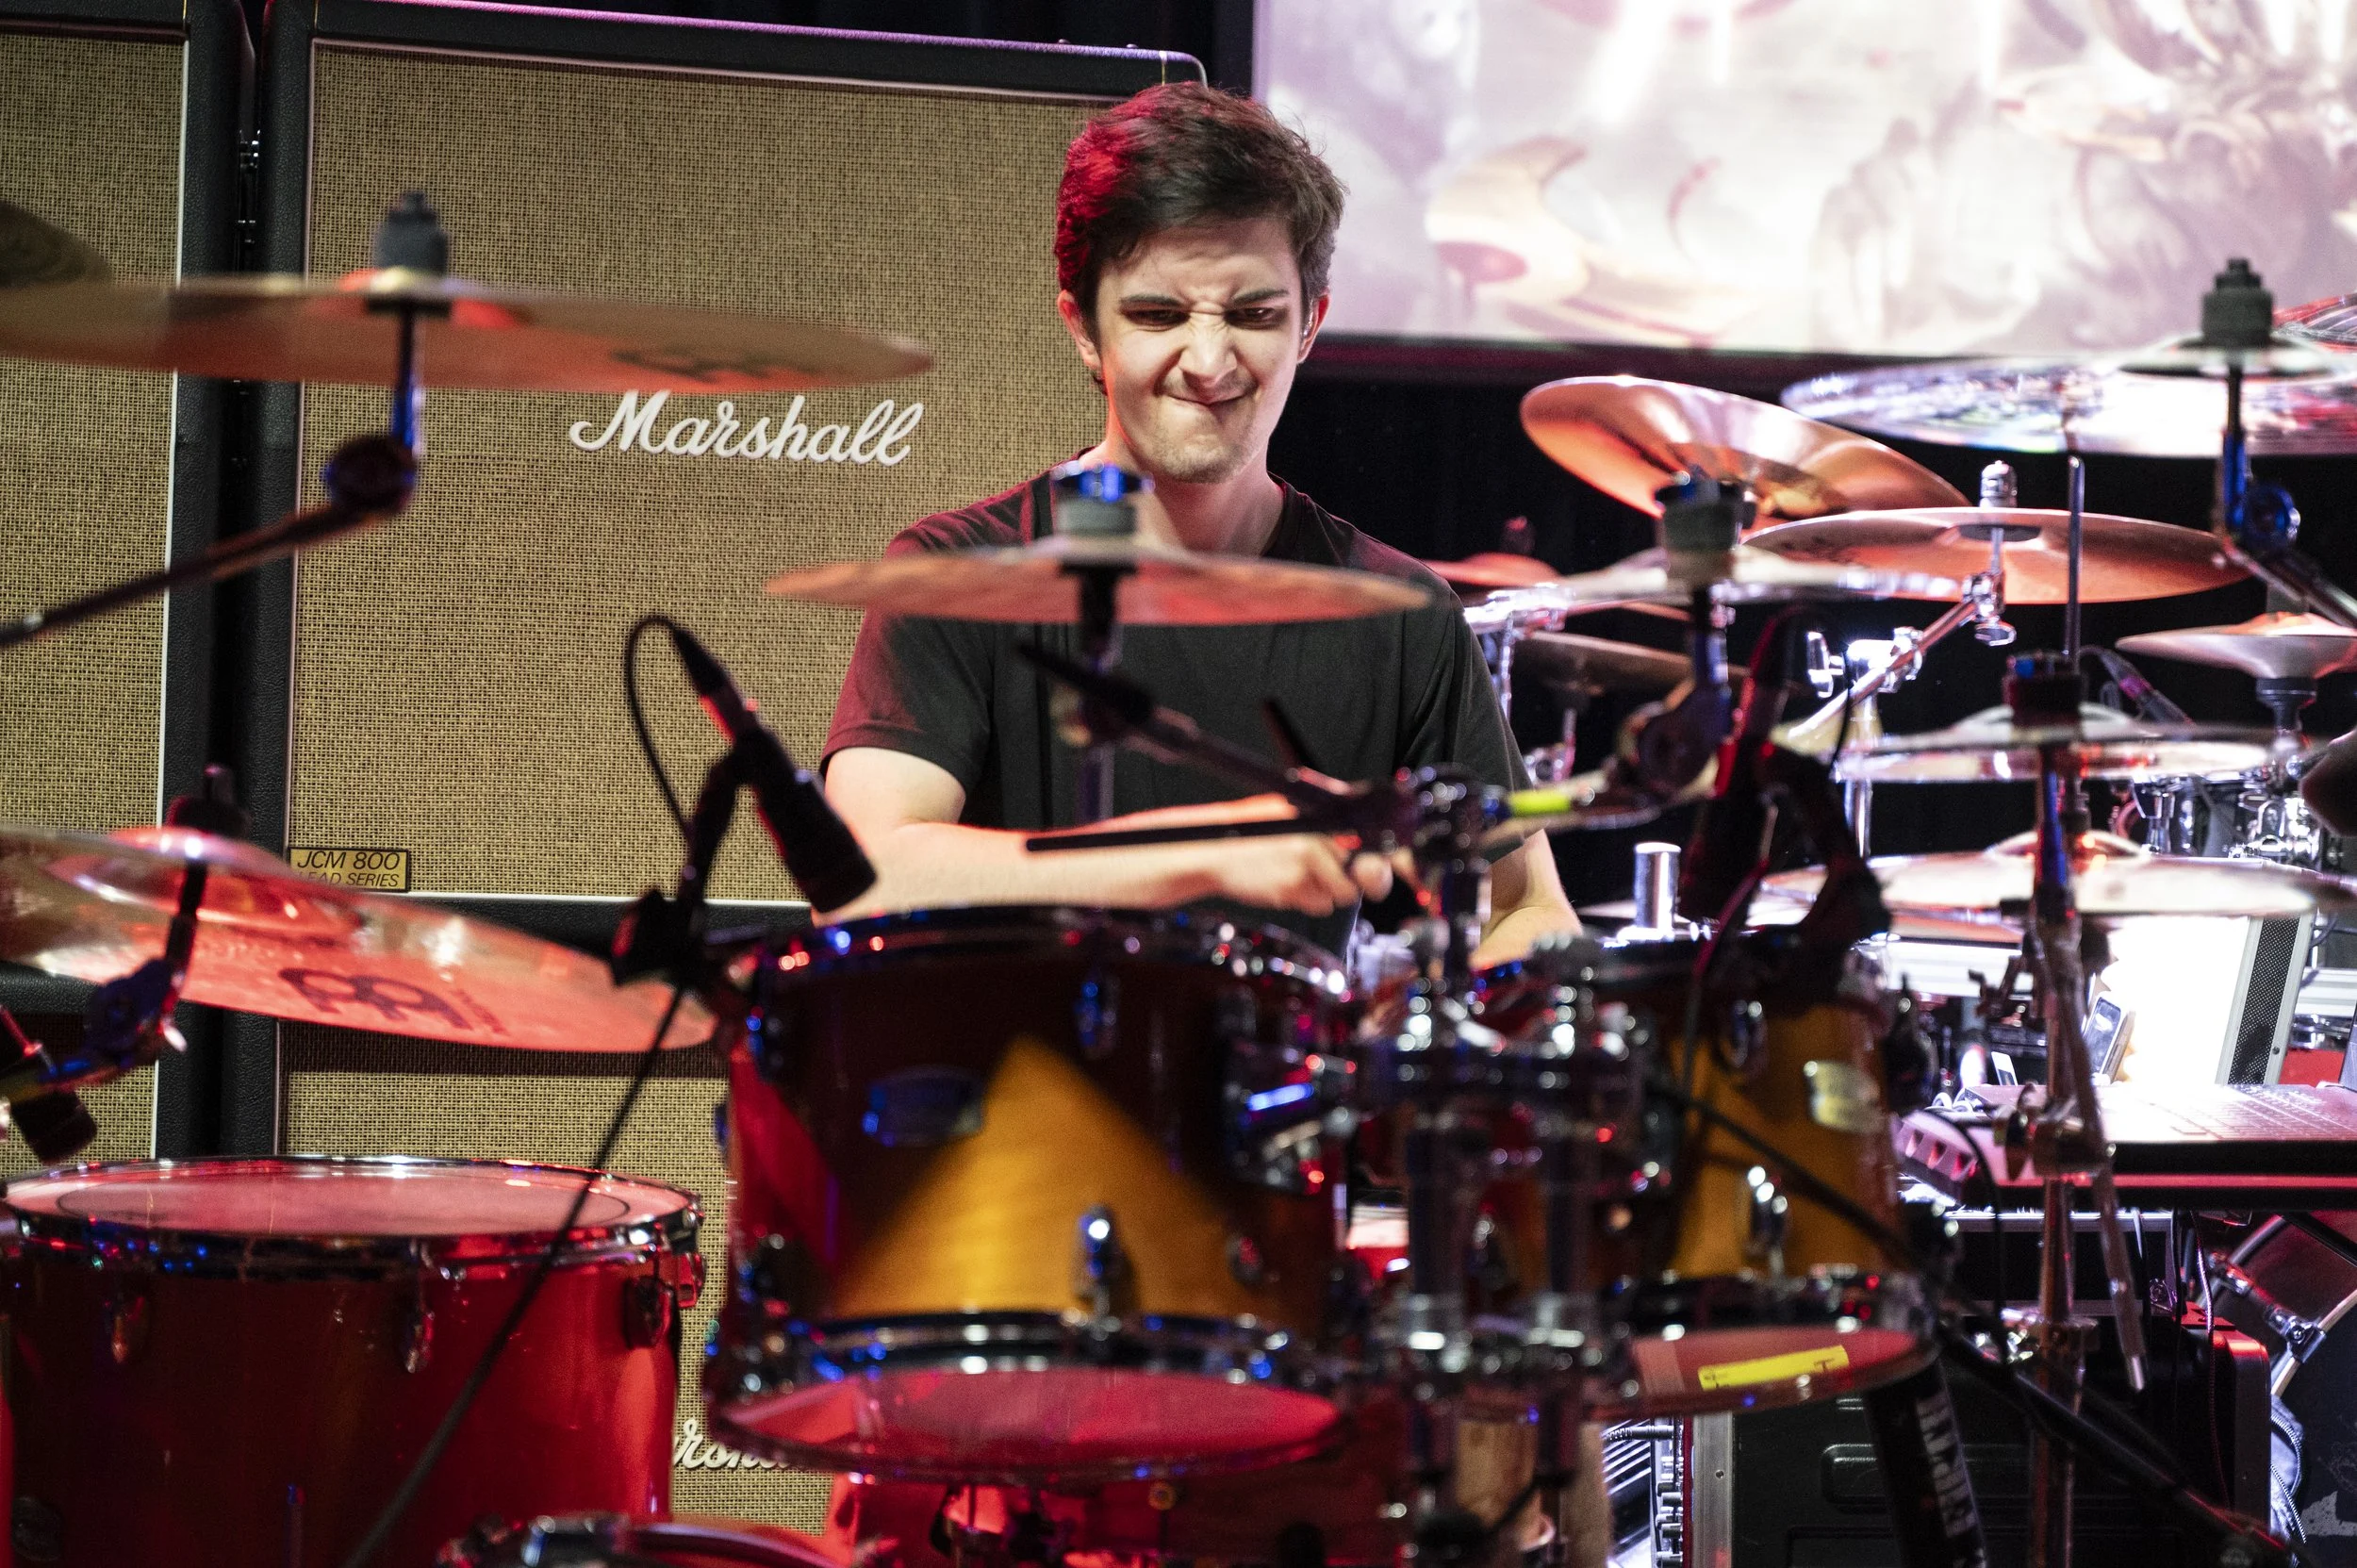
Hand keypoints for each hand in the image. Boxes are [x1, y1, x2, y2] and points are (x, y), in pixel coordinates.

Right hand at [1137, 794, 1396, 915]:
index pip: (1380, 837)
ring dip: (1328, 891)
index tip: (1418, 881)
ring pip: (1345, 893)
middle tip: (1341, 877)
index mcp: (1326, 810)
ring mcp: (1308, 858)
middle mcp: (1322, 831)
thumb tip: (1382, 861)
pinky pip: (1320, 904)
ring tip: (1298, 874)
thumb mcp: (1298, 819)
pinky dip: (1307, 900)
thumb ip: (1337, 834)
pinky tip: (1286, 883)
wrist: (1213, 849)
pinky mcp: (1294, 884)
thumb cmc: (1257, 835)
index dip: (1406, 863)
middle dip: (1363, 882)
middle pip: (1370, 872)